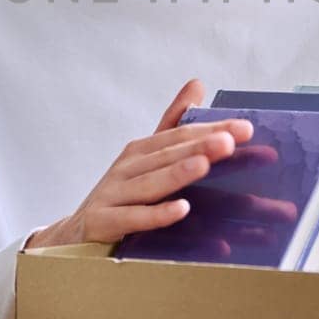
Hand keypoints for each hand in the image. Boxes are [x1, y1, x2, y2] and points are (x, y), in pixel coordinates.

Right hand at [25, 79, 252, 249]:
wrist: (73, 234)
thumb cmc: (120, 194)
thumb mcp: (146, 158)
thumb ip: (173, 124)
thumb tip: (197, 84)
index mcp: (141, 150)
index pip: (180, 135)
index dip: (211, 130)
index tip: (245, 129)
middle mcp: (127, 167)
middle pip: (167, 154)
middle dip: (200, 146)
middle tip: (231, 141)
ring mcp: (113, 193)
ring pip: (150, 183)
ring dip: (178, 173)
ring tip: (204, 165)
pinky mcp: (102, 221)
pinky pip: (132, 218)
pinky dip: (156, 214)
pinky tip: (181, 210)